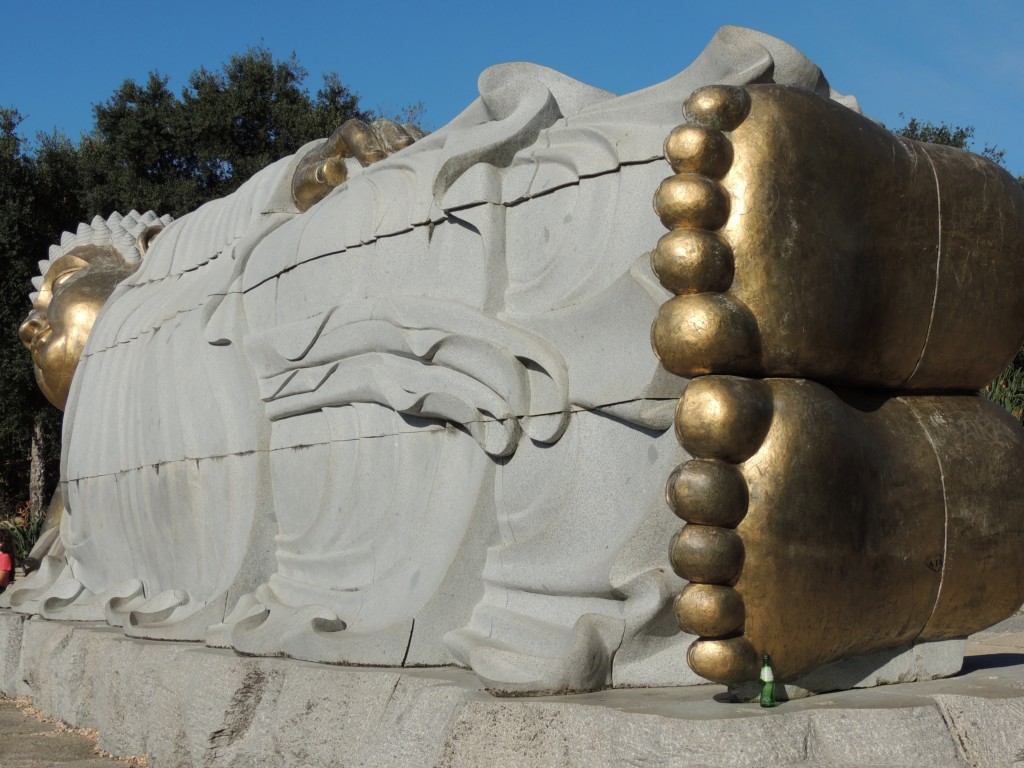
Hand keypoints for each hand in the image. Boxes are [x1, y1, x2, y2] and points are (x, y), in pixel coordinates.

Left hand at [291, 118, 424, 210]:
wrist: (326, 183)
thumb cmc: (316, 184)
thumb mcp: (308, 184)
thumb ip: (316, 177)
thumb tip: (331, 168)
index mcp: (343, 137)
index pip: (355, 130)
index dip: (366, 142)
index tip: (374, 161)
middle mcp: (369, 133)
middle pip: (385, 127)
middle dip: (394, 141)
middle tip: (401, 158)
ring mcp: (389, 139)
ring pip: (406, 132)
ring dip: (414, 145)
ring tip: (421, 160)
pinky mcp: (406, 150)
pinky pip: (421, 142)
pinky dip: (428, 150)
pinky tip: (433, 164)